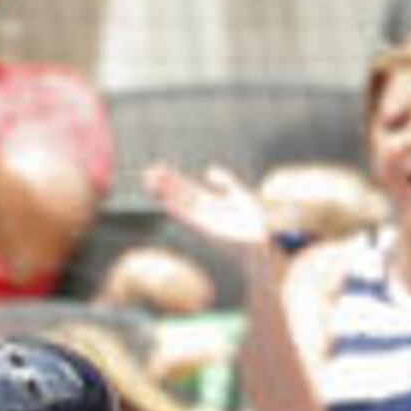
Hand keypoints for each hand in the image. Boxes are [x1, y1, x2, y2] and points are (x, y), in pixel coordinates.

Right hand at [145, 161, 272, 254]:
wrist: (262, 241)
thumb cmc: (253, 221)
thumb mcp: (239, 194)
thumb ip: (225, 182)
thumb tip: (208, 170)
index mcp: (210, 203)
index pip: (187, 188)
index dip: (173, 179)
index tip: (158, 169)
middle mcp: (204, 212)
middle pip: (180, 195)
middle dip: (165, 185)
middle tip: (147, 173)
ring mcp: (205, 221)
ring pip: (182, 205)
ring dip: (167, 195)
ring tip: (151, 183)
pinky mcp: (210, 231)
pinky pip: (192, 219)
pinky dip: (179, 211)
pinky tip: (167, 204)